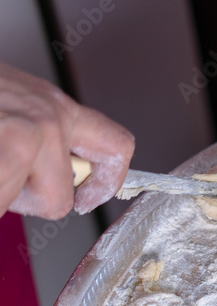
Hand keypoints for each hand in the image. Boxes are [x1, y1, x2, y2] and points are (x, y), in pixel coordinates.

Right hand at [0, 64, 133, 218]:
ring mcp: (22, 133)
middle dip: (19, 201)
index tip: (83, 198)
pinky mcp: (8, 145)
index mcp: (57, 108)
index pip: (116, 147)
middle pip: (58, 200)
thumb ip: (37, 136)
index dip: (104, 183)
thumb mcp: (10, 102)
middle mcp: (48, 120)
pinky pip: (0, 197)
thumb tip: (57, 178)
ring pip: (18, 203)